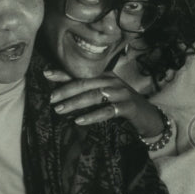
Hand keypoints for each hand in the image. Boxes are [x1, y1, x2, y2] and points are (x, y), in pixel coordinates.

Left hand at [43, 68, 164, 138]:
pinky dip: (92, 116)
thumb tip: (62, 92)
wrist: (149, 116)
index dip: (64, 73)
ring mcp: (121, 93)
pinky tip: (79, 121)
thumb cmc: (122, 104)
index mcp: (105, 75)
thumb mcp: (105, 94)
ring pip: (94, 96)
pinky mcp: (128, 107)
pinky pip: (107, 111)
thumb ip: (88, 90)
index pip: (82, 73)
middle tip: (51, 99)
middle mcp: (113, 81)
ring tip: (60, 110)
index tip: (46, 74)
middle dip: (66, 91)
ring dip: (75, 103)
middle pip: (85, 83)